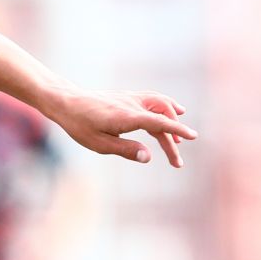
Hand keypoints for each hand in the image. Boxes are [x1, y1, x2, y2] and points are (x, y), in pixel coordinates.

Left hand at [48, 90, 194, 167]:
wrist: (67, 102)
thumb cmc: (80, 125)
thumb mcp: (99, 143)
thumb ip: (125, 150)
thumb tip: (148, 158)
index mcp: (127, 117)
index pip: (159, 123)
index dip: (177, 130)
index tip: (193, 137)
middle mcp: (133, 104)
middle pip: (162, 119)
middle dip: (173, 140)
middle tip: (176, 162)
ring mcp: (132, 98)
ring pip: (162, 105)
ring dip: (173, 121)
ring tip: (181, 138)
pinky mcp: (129, 97)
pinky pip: (154, 99)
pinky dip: (167, 106)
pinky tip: (174, 110)